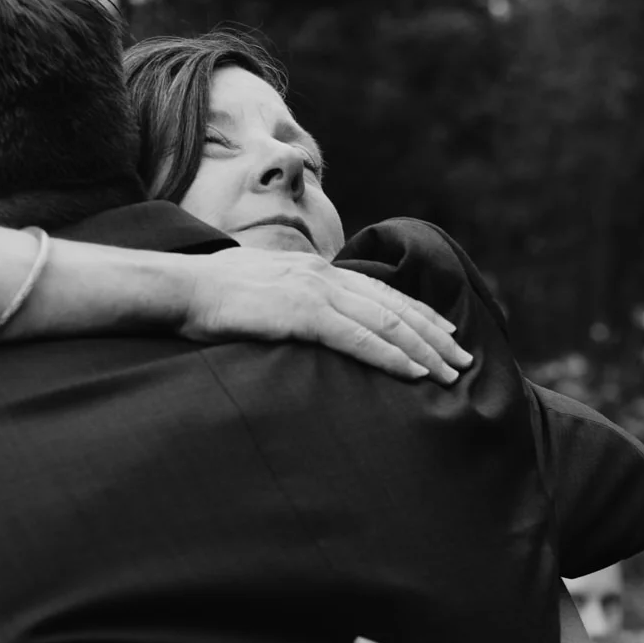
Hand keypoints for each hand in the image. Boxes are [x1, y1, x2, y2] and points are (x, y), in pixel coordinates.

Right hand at [178, 256, 471, 384]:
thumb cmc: (208, 299)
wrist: (179, 289)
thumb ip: (287, 303)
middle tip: (464, 358)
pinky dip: (391, 356)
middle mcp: (323, 275)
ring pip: (386, 322)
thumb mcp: (258, 293)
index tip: (444, 332)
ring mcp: (314, 292)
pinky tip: (415, 372)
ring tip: (451, 372)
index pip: (379, 291)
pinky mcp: (302, 314)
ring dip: (424, 349)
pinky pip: (358, 338)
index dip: (416, 313)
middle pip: (393, 306)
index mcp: (314, 269)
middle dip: (434, 334)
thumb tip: (298, 323)